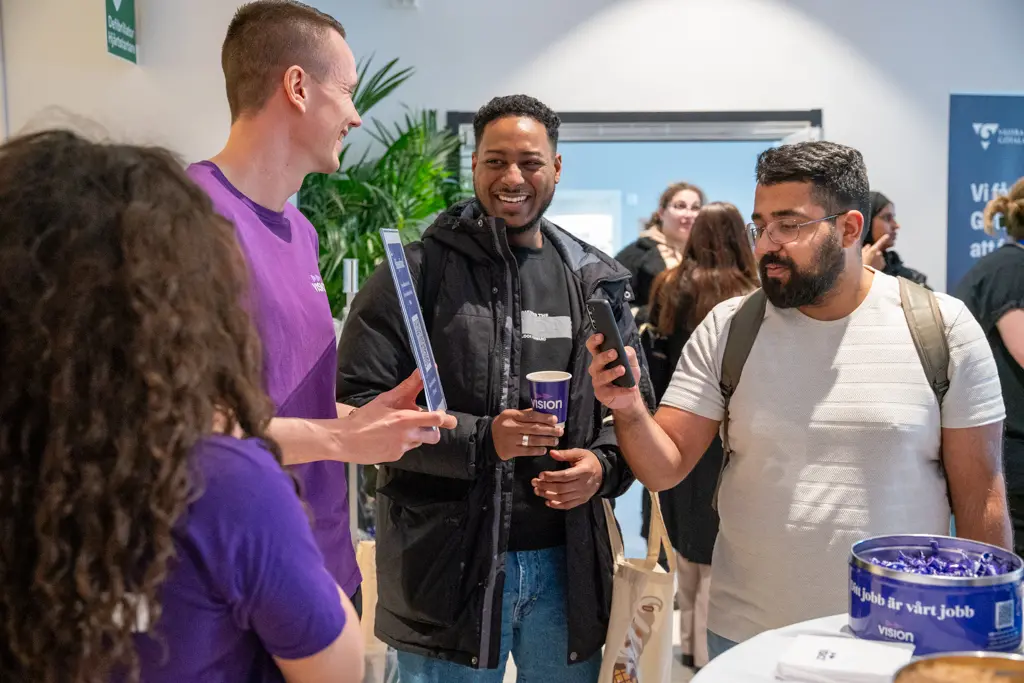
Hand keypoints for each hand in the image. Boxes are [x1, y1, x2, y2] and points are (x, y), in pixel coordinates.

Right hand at [338, 370, 457, 463]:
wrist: (345, 440)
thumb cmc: (364, 417)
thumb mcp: (385, 399)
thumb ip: (407, 387)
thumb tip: (422, 372)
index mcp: (405, 419)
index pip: (436, 419)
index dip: (444, 418)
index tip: (444, 415)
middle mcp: (407, 436)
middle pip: (434, 437)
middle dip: (434, 430)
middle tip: (426, 423)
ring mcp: (401, 448)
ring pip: (419, 442)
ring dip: (416, 435)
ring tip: (399, 429)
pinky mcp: (395, 457)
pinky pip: (406, 449)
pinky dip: (402, 443)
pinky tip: (388, 437)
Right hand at [491, 409, 563, 460]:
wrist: (487, 439)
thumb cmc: (502, 425)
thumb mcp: (510, 415)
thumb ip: (524, 414)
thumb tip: (543, 412)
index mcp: (511, 415)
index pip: (531, 416)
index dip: (544, 418)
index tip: (555, 420)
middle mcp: (511, 427)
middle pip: (534, 428)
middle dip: (549, 430)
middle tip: (560, 431)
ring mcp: (510, 440)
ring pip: (532, 440)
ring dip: (546, 441)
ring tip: (555, 441)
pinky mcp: (510, 451)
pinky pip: (527, 451)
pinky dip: (537, 450)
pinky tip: (544, 450)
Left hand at [532, 449, 602, 509]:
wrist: (603, 473)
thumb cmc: (589, 461)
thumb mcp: (579, 453)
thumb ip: (565, 454)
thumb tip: (551, 453)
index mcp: (583, 471)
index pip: (565, 476)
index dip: (551, 476)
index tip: (540, 474)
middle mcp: (583, 484)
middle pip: (562, 488)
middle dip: (545, 486)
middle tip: (534, 482)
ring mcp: (583, 494)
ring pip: (563, 498)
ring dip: (548, 495)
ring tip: (537, 491)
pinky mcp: (582, 500)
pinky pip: (568, 505)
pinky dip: (557, 505)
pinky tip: (547, 502)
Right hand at [586, 334, 644, 414]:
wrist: (630, 395)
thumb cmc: (627, 375)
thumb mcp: (632, 361)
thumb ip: (629, 353)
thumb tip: (624, 351)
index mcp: (601, 357)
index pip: (593, 346)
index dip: (594, 341)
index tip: (601, 336)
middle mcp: (596, 368)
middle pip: (596, 361)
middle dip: (604, 356)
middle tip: (614, 353)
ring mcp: (597, 381)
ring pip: (602, 376)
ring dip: (612, 372)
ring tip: (623, 369)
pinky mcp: (602, 394)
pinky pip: (611, 391)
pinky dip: (622, 390)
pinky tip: (631, 388)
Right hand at [861, 233, 890, 269]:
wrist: (865, 274)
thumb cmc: (860, 264)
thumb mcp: (860, 255)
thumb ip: (865, 249)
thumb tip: (868, 245)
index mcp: (873, 250)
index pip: (879, 243)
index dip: (883, 239)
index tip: (887, 235)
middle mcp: (879, 254)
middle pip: (877, 252)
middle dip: (874, 254)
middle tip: (868, 258)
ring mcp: (881, 259)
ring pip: (879, 257)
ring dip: (876, 259)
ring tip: (870, 263)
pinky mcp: (883, 265)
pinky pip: (881, 262)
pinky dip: (878, 263)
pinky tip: (873, 266)